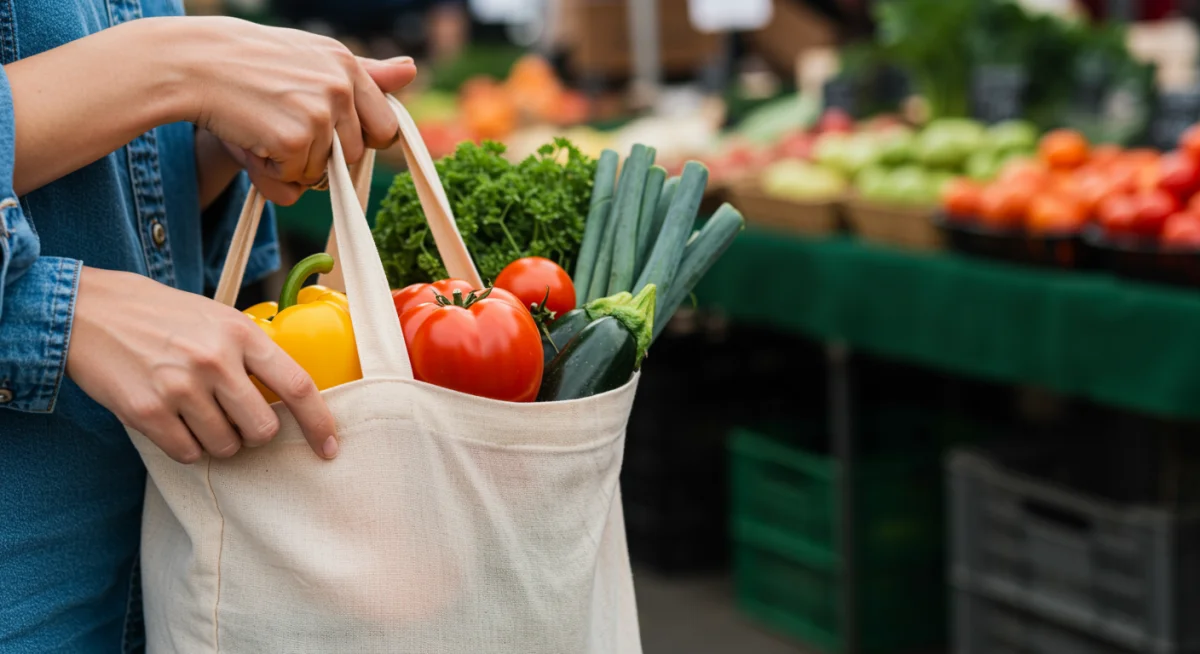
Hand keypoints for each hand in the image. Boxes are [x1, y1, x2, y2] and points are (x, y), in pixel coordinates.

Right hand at [66, 267, 338, 462]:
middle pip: (262, 429)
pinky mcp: (147, 411)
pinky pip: (188, 453)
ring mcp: (180, 387)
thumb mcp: (217, 318)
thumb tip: (287, 397)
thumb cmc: (162, 316)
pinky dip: (186, 447)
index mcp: (241, 333)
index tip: (329, 448)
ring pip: (226, 447)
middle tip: (235, 419)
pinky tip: (173, 423)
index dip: (318, 423)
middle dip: (253, 435)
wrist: (90, 310)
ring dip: (218, 442)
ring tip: (197, 414)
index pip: (297, 386)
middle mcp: (215, 360)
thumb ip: (252, 351)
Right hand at [178, 17, 416, 204]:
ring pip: (323, 174)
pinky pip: (294, 182)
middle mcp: (340, 87)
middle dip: (322, 158)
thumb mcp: (309, 60)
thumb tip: (412, 70)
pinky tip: (251, 141)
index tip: (328, 136)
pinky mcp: (296, 139)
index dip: (358, 142)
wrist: (191, 63)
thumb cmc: (249, 66)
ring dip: (293, 167)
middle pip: (354, 157)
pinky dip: (269, 173)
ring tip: (263, 131)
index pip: (384, 127)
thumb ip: (363, 75)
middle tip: (284, 131)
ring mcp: (320, 114)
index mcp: (347, 65)